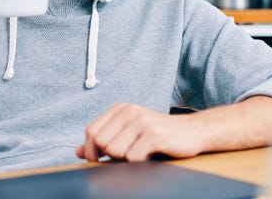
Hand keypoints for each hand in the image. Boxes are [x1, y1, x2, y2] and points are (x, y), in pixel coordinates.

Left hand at [76, 102, 203, 161]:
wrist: (193, 132)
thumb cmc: (158, 136)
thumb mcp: (129, 134)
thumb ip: (104, 141)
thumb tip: (78, 152)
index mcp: (120, 109)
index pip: (91, 131)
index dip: (90, 150)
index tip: (98, 161)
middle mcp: (129, 111)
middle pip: (101, 142)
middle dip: (110, 156)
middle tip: (128, 156)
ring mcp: (142, 122)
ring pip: (115, 151)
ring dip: (126, 160)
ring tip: (140, 154)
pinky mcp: (154, 135)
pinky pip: (133, 157)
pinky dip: (138, 163)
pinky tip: (150, 156)